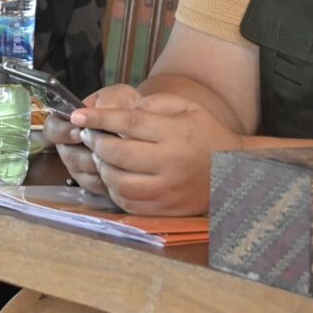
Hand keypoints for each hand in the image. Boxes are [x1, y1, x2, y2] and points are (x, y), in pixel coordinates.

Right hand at [52, 84, 140, 187]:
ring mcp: (81, 167)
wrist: (146, 126)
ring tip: (116, 157)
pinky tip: (121, 169)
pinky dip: (107, 178)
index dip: (62, 133)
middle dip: (85, 153)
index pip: (52, 129)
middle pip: (67, 155)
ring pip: (81, 173)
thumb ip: (106, 101)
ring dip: (98, 166)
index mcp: (68, 123)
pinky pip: (95, 185)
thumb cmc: (126, 108)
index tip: (79, 133)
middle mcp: (70, 147)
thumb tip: (93, 114)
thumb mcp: (119, 96)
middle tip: (102, 149)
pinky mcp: (94, 183)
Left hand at [71, 91, 244, 216]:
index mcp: (175, 133)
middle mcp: (170, 162)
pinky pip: (128, 202)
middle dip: (95, 142)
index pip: (128, 122)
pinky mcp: (165, 208)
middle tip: (88, 135)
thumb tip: (120, 111)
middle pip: (118, 152)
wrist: (235, 171)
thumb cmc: (206, 134)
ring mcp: (167, 189)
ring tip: (101, 156)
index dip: (99, 118)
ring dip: (102, 167)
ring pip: (118, 181)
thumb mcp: (188, 108)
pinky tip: (114, 176)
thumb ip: (154, 104)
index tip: (77, 115)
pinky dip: (114, 189)